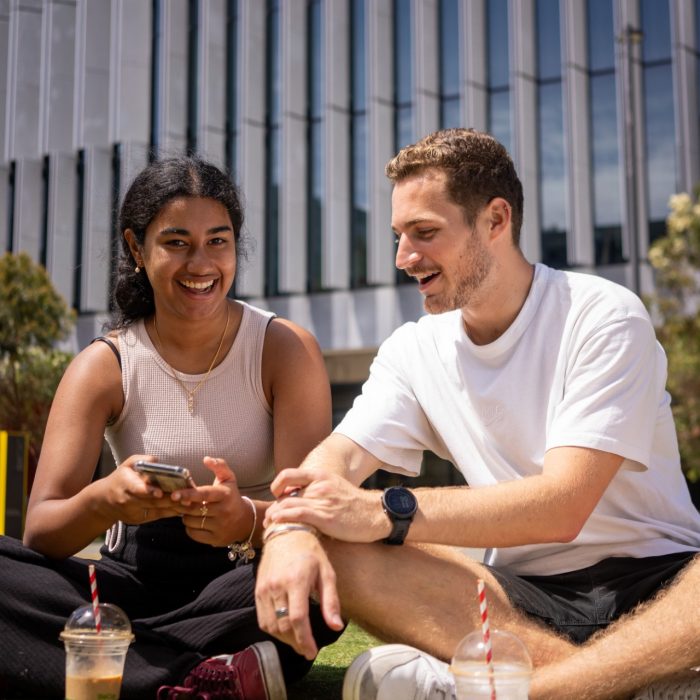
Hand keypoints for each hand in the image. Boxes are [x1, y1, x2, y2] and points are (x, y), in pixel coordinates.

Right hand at [101, 455, 181, 523]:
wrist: (103, 501)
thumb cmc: (120, 478)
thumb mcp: (127, 465)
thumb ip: (142, 460)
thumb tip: (156, 460)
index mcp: (125, 484)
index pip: (137, 489)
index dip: (148, 491)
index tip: (159, 492)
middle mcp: (129, 500)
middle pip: (151, 501)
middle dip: (169, 500)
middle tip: (186, 498)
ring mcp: (134, 512)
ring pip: (156, 510)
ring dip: (174, 508)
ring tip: (190, 504)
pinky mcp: (138, 519)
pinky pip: (157, 516)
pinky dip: (170, 513)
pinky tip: (184, 509)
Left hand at [171, 456, 253, 546]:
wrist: (245, 521)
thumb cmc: (231, 496)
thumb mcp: (228, 479)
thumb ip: (219, 465)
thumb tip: (206, 459)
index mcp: (225, 495)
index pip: (204, 494)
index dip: (188, 494)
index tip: (174, 494)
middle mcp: (224, 511)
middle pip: (193, 509)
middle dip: (182, 505)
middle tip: (178, 501)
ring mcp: (220, 527)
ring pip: (191, 521)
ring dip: (185, 516)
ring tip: (190, 511)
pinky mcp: (216, 539)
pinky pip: (193, 533)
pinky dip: (190, 527)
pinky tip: (195, 521)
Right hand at [255, 530, 343, 659]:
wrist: (286, 533)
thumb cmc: (310, 552)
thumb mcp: (327, 572)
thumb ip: (330, 601)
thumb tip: (335, 626)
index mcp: (296, 580)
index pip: (297, 618)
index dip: (304, 639)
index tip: (312, 651)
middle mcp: (277, 586)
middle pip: (283, 626)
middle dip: (296, 643)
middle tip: (307, 651)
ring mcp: (264, 588)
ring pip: (271, 625)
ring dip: (284, 639)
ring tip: (298, 642)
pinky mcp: (258, 590)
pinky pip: (262, 618)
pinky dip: (273, 630)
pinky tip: (285, 631)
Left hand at [265, 467, 389, 542]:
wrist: (376, 513)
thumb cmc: (356, 506)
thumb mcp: (336, 489)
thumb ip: (319, 491)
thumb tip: (301, 501)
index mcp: (321, 477)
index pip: (289, 474)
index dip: (277, 485)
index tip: (276, 496)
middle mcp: (319, 486)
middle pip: (286, 495)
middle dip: (274, 508)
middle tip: (269, 520)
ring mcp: (321, 500)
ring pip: (287, 505)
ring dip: (274, 516)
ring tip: (270, 526)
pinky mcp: (325, 517)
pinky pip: (297, 515)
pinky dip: (283, 519)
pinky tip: (277, 525)